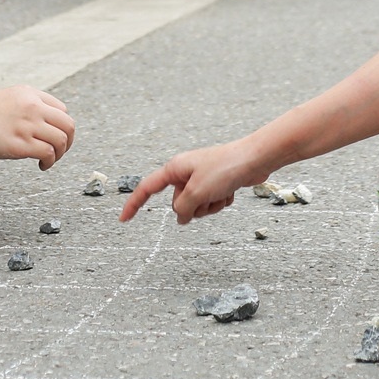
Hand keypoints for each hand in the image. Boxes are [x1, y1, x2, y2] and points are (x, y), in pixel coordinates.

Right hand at [0, 86, 73, 167]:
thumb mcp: (6, 99)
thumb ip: (23, 108)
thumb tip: (33, 125)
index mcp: (29, 94)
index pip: (62, 109)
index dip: (61, 126)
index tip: (53, 136)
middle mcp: (32, 107)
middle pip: (68, 125)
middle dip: (68, 141)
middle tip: (59, 152)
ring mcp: (27, 125)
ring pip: (61, 140)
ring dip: (59, 154)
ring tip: (48, 161)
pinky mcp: (19, 144)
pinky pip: (48, 153)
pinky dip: (49, 162)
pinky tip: (41, 166)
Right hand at [120, 139, 271, 223]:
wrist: (254, 160)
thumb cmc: (225, 167)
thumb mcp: (197, 191)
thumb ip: (182, 208)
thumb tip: (181, 218)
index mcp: (174, 169)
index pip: (147, 188)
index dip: (134, 204)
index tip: (124, 219)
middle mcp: (185, 173)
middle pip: (177, 204)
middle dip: (192, 207)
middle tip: (206, 196)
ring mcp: (200, 180)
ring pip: (195, 207)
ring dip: (209, 206)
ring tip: (220, 192)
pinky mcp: (215, 185)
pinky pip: (211, 204)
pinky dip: (220, 202)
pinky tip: (229, 191)